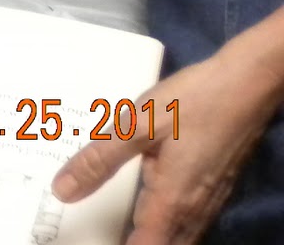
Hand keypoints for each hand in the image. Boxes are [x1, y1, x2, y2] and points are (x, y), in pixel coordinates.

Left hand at [52, 52, 276, 243]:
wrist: (248, 83)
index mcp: (172, 198)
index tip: (94, 242)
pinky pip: (191, 219)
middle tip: (101, 233)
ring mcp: (211, 198)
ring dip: (153, 235)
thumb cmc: (192, 100)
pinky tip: (152, 205)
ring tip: (120, 226)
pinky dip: (169, 223)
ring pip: (181, 235)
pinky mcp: (217, 184)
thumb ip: (100, 159)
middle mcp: (195, 207)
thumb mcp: (136, 124)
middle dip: (136, 243)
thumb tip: (63, 192)